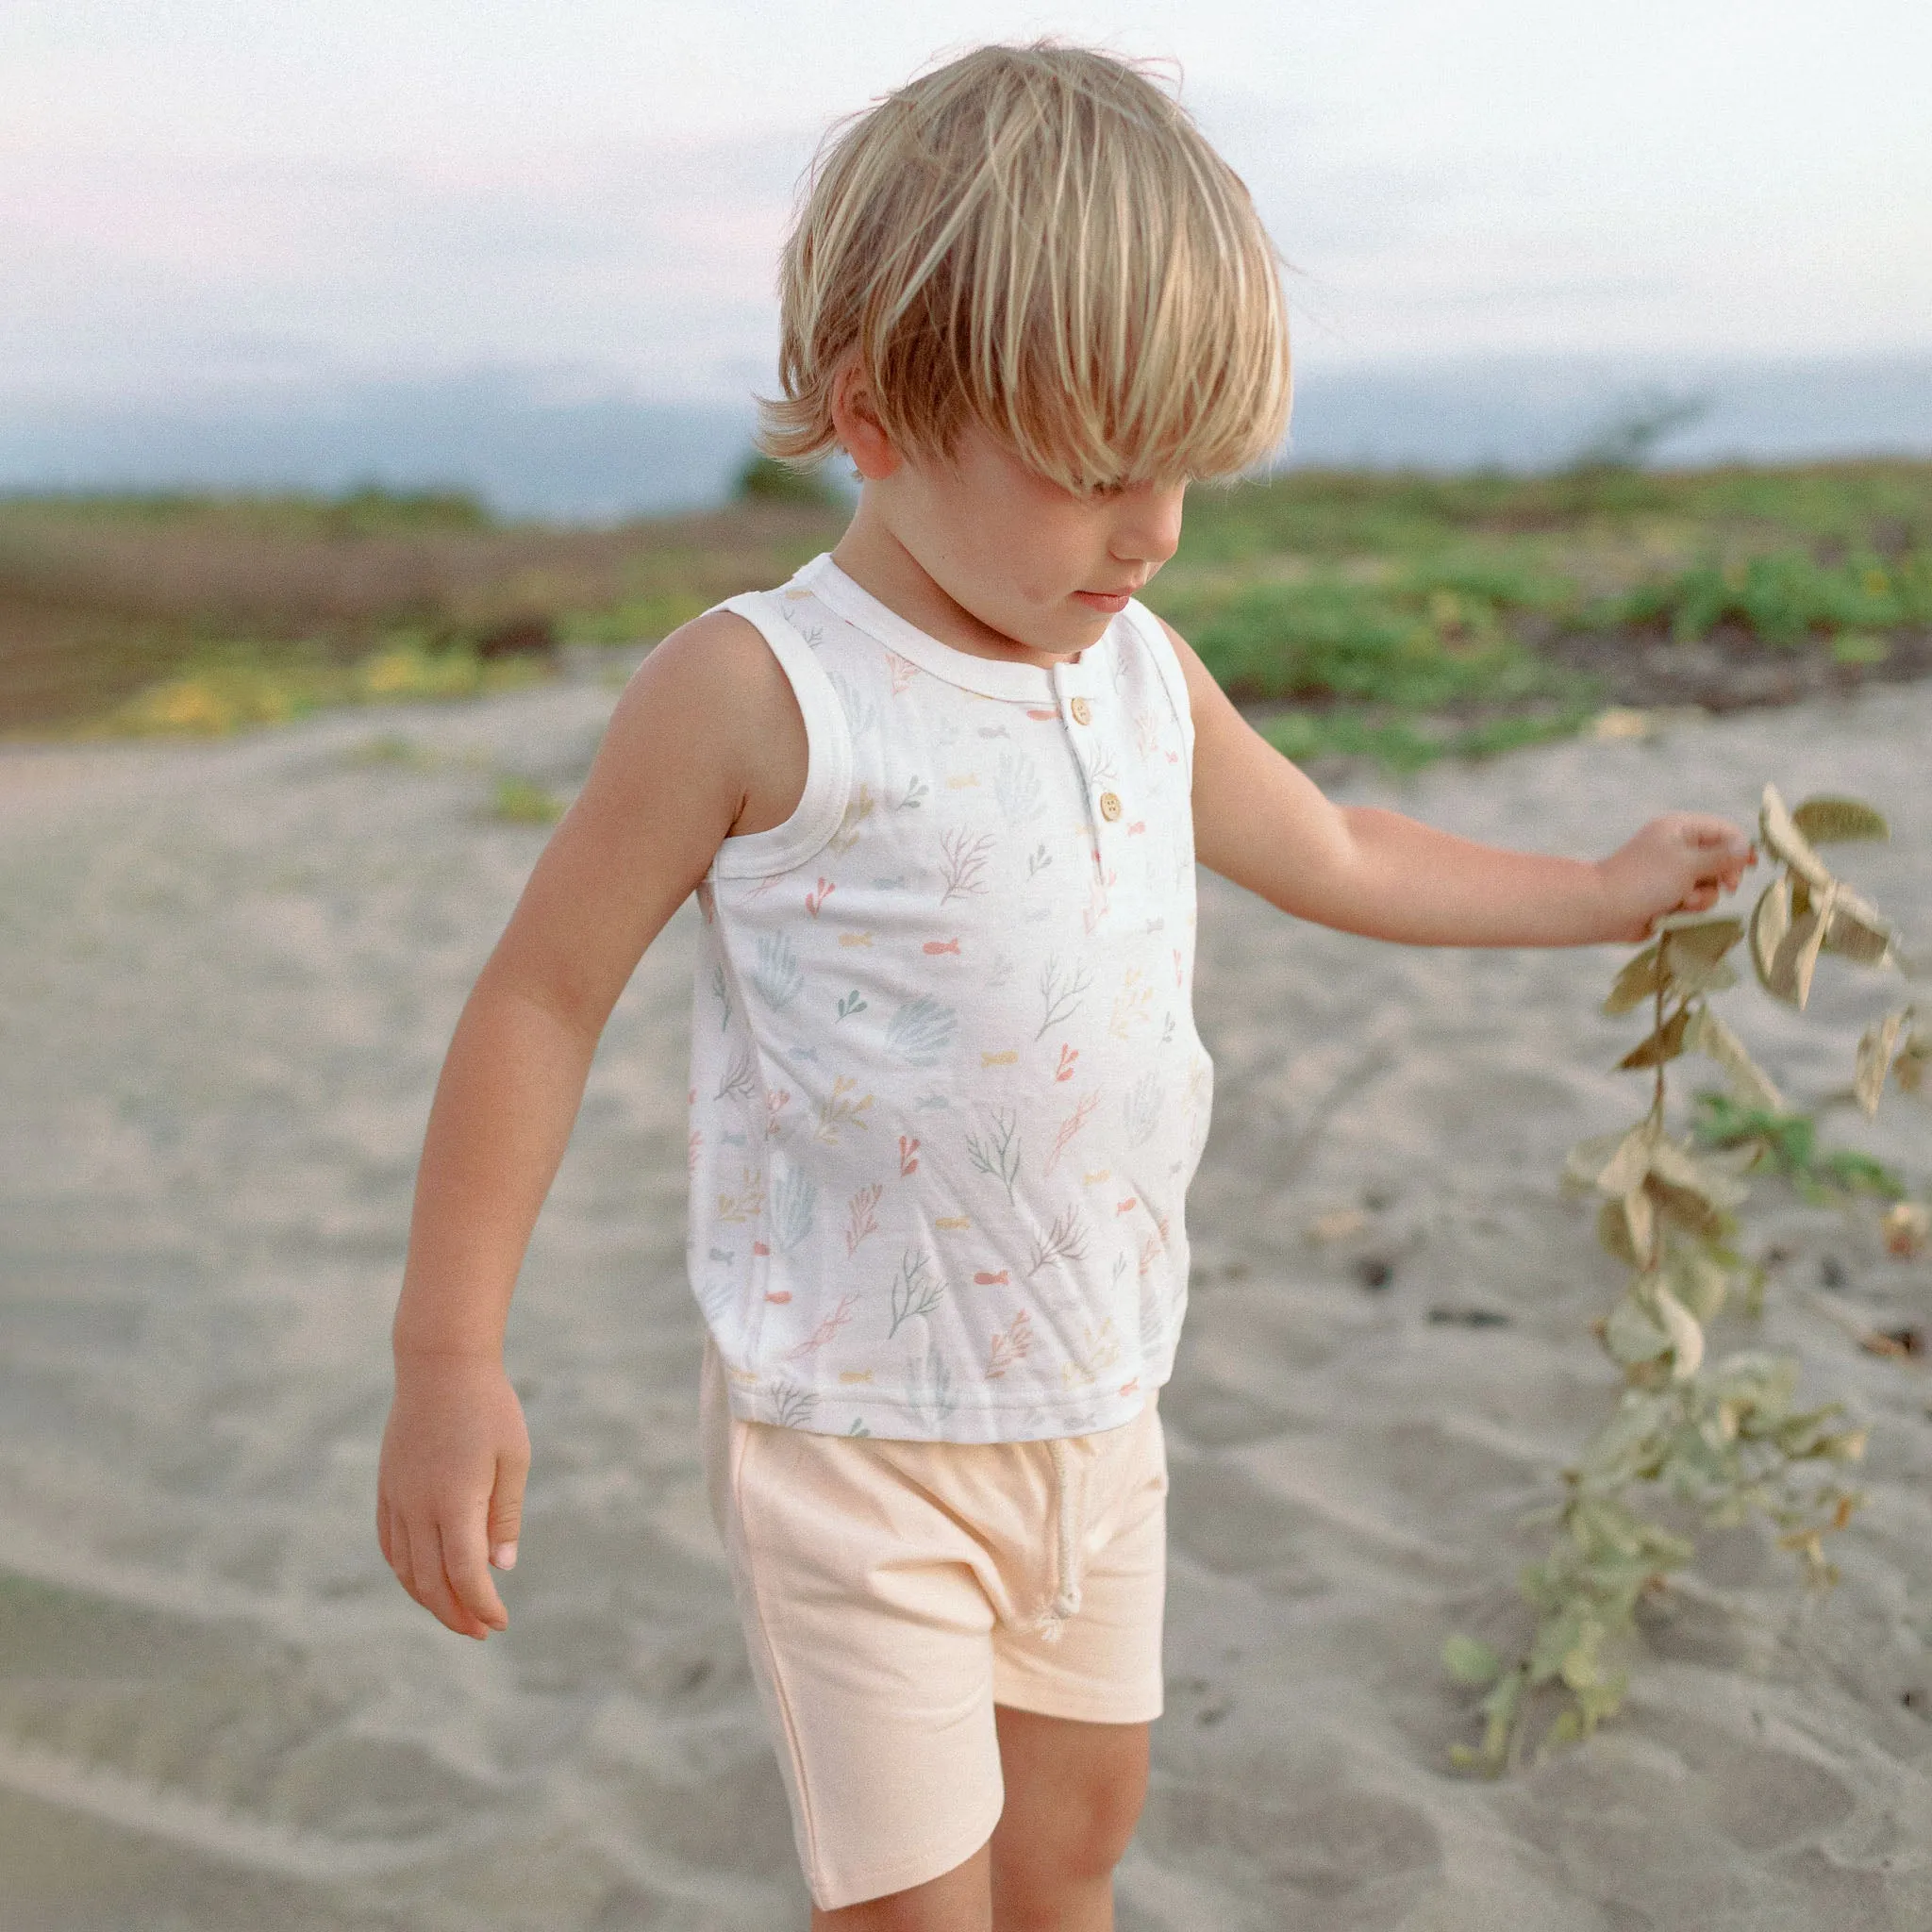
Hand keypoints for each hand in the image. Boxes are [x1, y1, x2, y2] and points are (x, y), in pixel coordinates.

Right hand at [377, 1354, 529, 1638]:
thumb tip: (499, 1569)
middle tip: (481, 1630)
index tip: (501, 1622)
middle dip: (456, 1613)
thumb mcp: (512, 1457)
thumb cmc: (488, 1407)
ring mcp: (397, 1498)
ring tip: (457, 1613)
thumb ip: (504, 1515)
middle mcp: (419, 1506)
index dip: (481, 1604)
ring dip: (429, 1599)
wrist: (440, 1365)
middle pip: (430, 1581)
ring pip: (405, 1569)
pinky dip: (405, 1572)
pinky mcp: (386, 1488)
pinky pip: (390, 1544)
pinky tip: (423, 1580)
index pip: (465, 1573)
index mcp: (455, 1500)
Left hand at [1596, 813, 1754, 942]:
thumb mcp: (1688, 863)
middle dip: (1722, 876)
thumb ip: (1721, 857)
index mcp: (1680, 828)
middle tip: (1727, 885)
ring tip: (1682, 899)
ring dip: (1702, 896)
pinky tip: (1672, 910)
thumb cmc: (1645, 880)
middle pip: (1722, 860)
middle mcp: (1679, 848)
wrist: (1605, 909)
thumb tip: (1746, 846)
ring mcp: (1674, 874)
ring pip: (1711, 886)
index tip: (1750, 866)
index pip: (1724, 831)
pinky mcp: (1670, 897)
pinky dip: (1689, 907)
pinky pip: (1696, 902)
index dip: (1740, 847)